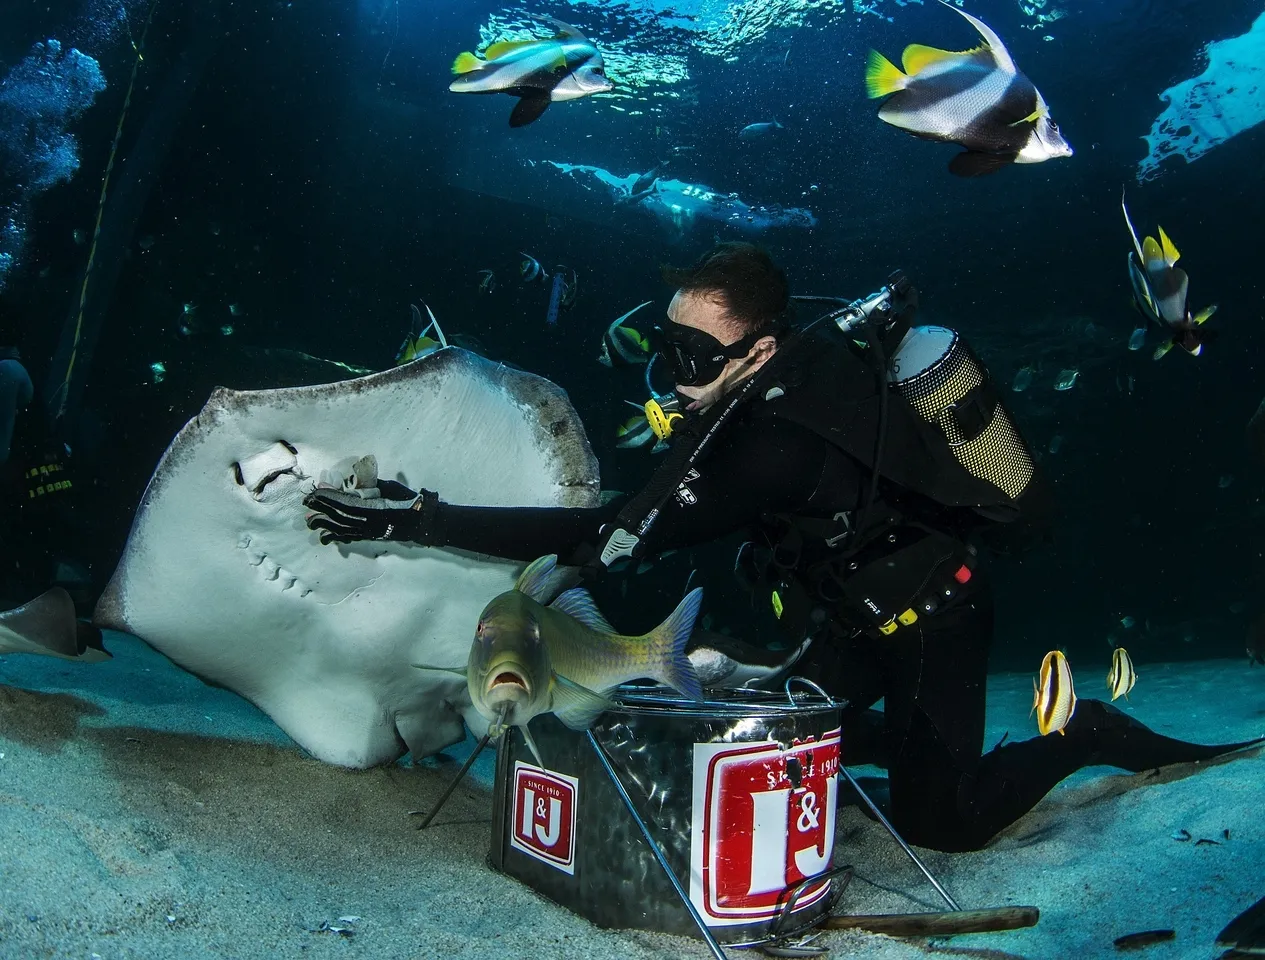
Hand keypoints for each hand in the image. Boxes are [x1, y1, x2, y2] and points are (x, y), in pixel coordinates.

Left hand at [303, 482, 436, 544]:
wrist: (420, 522)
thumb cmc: (407, 501)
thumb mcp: (390, 487)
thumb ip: (371, 484)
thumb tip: (352, 480)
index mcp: (372, 508)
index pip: (344, 502)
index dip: (328, 498)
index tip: (316, 492)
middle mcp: (367, 522)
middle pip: (338, 516)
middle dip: (321, 509)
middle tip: (306, 504)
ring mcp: (367, 531)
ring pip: (340, 529)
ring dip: (323, 525)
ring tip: (310, 521)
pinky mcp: (369, 537)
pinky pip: (349, 538)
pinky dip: (336, 537)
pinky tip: (325, 536)